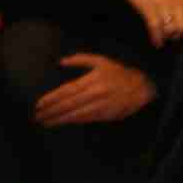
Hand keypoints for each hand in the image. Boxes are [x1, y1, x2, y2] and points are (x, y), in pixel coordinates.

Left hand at [33, 54, 156, 127]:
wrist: (143, 87)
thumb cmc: (120, 73)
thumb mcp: (102, 61)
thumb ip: (80, 59)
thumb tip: (60, 62)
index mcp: (92, 79)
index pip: (66, 91)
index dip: (51, 99)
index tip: (38, 105)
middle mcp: (95, 93)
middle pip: (68, 104)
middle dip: (51, 111)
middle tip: (38, 116)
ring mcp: (101, 105)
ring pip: (75, 114)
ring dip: (59, 119)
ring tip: (46, 122)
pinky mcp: (106, 115)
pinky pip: (85, 119)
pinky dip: (72, 121)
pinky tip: (63, 122)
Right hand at [121, 0, 182, 47]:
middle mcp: (174, 1)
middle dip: (182, 33)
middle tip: (179, 36)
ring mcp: (160, 5)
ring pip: (170, 28)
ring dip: (169, 36)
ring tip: (168, 39)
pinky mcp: (146, 8)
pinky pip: (154, 27)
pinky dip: (157, 37)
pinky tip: (158, 43)